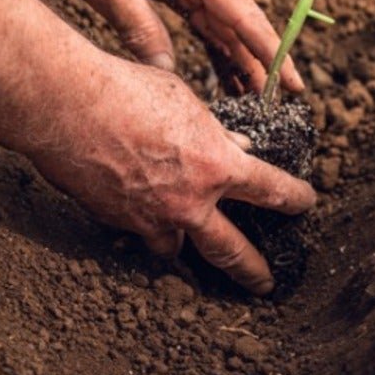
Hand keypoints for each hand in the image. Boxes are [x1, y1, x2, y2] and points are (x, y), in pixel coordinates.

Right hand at [26, 50, 315, 293]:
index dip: (293, 198)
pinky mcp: (114, 221)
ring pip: (173, 247)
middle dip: (251, 270)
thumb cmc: (129, 90)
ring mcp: (149, 218)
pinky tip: (138, 210)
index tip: (306, 203)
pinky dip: (142, 224)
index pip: (269, 190)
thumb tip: (234, 145)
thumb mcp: (186, 101)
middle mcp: (187, 202)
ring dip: (183, 246)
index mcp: (216, 166)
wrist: (68, 107)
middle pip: (230, 250)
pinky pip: (136, 230)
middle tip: (265, 283)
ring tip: (190, 248)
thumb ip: (213, 131)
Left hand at [32, 0, 303, 94]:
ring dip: (235, 53)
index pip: (243, 14)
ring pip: (219, 18)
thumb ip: (142, 32)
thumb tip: (167, 74)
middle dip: (259, 59)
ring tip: (252, 96)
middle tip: (278, 103)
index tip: (292, 82)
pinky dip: (210, 39)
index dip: (270, 50)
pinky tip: (219, 66)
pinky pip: (198, 12)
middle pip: (238, 19)